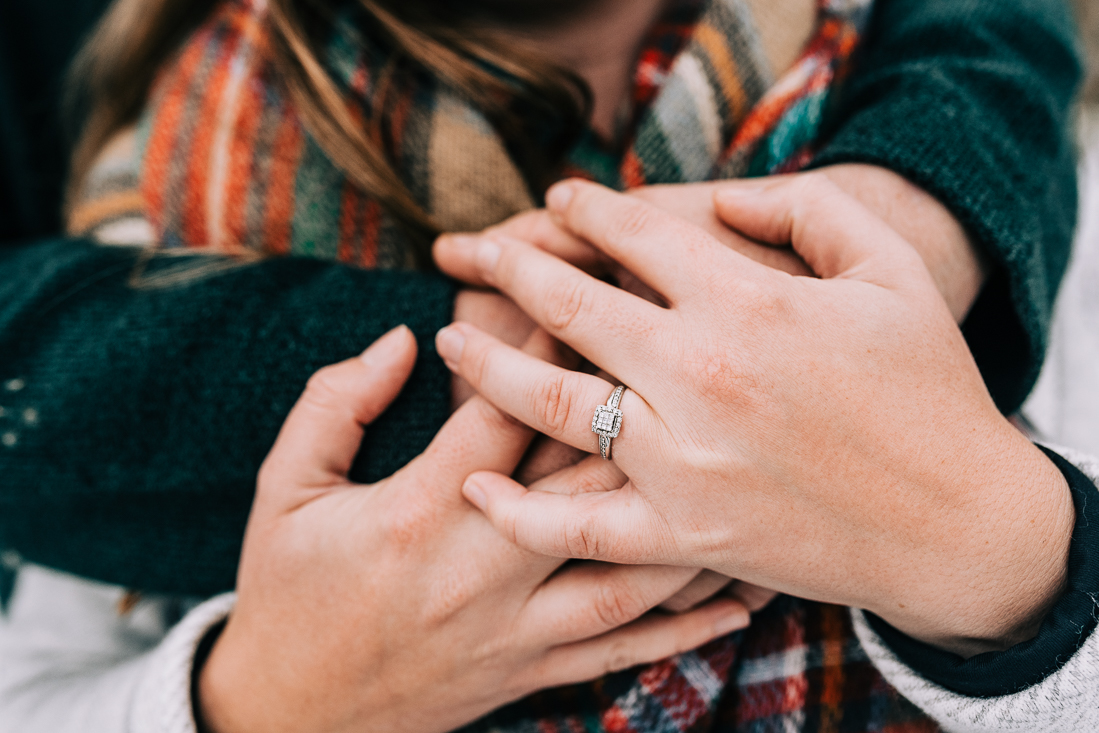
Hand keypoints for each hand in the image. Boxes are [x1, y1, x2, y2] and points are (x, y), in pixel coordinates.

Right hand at [196, 326, 748, 732]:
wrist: (285, 717)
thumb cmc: (285, 591)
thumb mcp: (286, 489)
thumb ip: (336, 403)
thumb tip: (406, 339)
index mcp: (421, 512)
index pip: (508, 412)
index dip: (556, 349)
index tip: (600, 300)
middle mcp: (483, 571)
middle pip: (590, 484)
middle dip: (651, 420)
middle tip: (707, 367)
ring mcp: (515, 631)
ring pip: (631, 576)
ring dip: (697, 529)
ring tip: (755, 484)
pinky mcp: (529, 673)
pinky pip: (623, 653)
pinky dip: (687, 630)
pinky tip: (737, 601)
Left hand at [432, 176, 1072, 657]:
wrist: (957, 520)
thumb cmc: (929, 386)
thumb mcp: (892, 268)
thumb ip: (806, 210)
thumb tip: (720, 199)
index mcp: (750, 303)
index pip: (636, 234)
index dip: (588, 207)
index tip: (561, 198)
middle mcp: (703, 377)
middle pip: (570, 304)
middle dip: (509, 266)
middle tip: (472, 250)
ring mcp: (687, 464)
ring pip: (551, 403)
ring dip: (487, 365)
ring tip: (451, 337)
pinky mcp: (684, 538)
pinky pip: (576, 528)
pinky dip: (517, 512)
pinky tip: (476, 483)